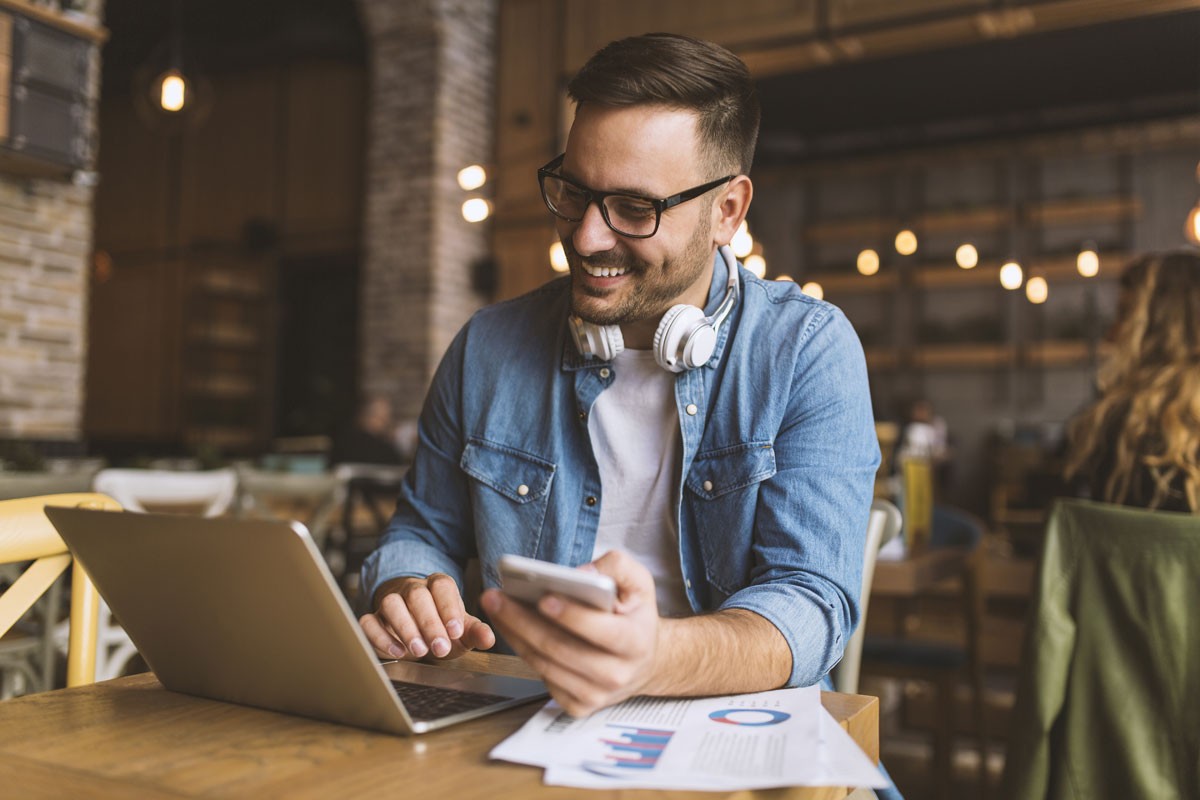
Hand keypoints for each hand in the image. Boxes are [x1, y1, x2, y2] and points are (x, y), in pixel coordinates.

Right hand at [359, 573, 495, 660]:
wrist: (417, 630)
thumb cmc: (442, 628)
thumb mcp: (461, 631)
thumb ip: (475, 632)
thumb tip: (489, 638)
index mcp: (438, 586)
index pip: (442, 586)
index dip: (448, 607)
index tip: (455, 631)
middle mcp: (413, 589)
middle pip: (417, 595)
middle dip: (429, 623)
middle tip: (440, 648)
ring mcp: (391, 602)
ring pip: (391, 604)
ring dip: (405, 627)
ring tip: (419, 650)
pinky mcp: (374, 618)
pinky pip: (369, 622)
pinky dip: (380, 637)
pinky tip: (397, 652)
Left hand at [481, 550, 660, 716]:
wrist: (645, 661)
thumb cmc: (635, 616)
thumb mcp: (640, 582)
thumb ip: (616, 567)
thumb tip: (579, 574)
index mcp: (635, 642)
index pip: (602, 631)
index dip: (572, 616)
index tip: (543, 597)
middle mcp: (616, 674)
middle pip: (560, 648)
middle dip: (523, 620)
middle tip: (497, 597)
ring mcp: (595, 695)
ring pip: (544, 663)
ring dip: (514, 633)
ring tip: (495, 606)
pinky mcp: (577, 705)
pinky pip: (541, 676)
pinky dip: (522, 649)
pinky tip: (509, 627)